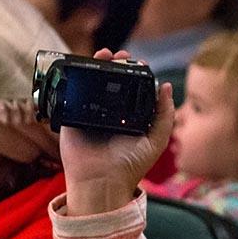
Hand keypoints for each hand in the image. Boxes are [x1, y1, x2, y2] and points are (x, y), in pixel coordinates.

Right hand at [60, 48, 175, 215]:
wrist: (101, 182)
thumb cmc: (130, 166)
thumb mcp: (156, 141)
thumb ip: (165, 115)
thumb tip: (166, 87)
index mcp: (128, 117)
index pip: (131, 89)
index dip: (134, 73)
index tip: (138, 62)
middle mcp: (109, 114)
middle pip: (110, 82)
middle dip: (115, 65)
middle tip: (120, 56)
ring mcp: (88, 115)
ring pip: (91, 84)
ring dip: (95, 67)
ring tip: (103, 55)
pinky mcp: (71, 118)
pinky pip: (71, 95)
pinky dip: (74, 79)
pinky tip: (81, 68)